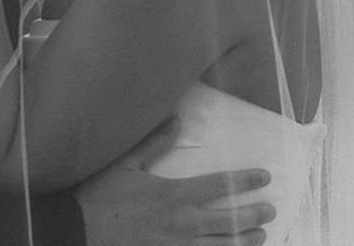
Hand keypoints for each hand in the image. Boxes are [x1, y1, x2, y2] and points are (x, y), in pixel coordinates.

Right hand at [75, 118, 273, 245]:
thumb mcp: (128, 163)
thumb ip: (155, 141)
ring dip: (244, 241)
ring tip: (262, 237)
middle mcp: (183, 223)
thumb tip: (177, 118)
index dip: (245, 180)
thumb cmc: (103, 195)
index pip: (219, 185)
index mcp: (175, 195)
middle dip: (253, 214)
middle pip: (229, 221)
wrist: (82, 231)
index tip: (264, 176)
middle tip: (271, 210)